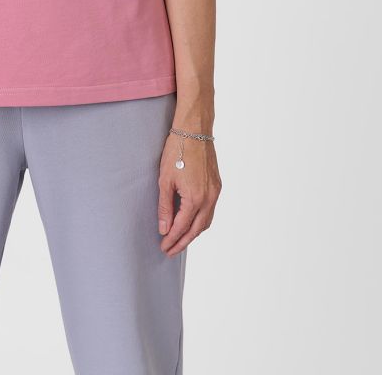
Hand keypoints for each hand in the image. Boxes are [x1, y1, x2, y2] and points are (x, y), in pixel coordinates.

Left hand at [157, 131, 220, 256]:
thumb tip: (164, 228)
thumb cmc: (177, 151)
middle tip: (170, 250)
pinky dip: (201, 220)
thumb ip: (164, 207)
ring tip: (180, 240)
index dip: (172, 239)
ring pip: (206, 221)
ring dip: (193, 233)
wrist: (194, 130)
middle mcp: (209, 198)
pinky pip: (210, 210)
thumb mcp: (165, 180)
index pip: (182, 227)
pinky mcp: (217, 185)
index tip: (163, 247)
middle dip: (183, 241)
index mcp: (195, 198)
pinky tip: (191, 221)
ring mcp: (216, 192)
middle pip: (197, 229)